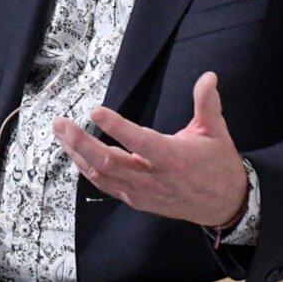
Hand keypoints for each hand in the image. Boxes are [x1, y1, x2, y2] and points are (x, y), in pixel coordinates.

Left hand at [55, 71, 247, 228]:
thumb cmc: (217, 165)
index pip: (140, 142)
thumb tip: (208, 76)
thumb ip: (207, 103)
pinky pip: (105, 185)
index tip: (96, 111)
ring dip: (77, 154)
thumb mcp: (216, 132)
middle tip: (60, 123)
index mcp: (173, 158)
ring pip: (101, 176)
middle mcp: (153, 178)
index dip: (117, 127)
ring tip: (60, 134)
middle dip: (81, 142)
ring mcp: (141, 192)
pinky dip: (87, 170)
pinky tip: (74, 153)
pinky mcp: (136, 200)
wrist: (223, 205)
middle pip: (109, 162)